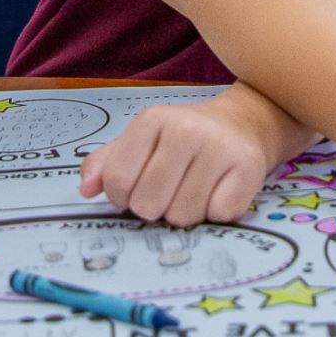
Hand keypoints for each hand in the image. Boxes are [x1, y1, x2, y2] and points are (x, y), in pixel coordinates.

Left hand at [78, 97, 272, 227]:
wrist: (242, 124)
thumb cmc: (182, 139)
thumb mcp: (140, 141)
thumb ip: (105, 164)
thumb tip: (86, 190)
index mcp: (152, 120)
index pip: (117, 182)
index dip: (122, 197)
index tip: (137, 188)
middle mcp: (187, 130)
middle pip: (147, 204)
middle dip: (154, 208)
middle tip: (169, 190)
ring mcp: (220, 149)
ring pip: (182, 216)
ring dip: (185, 213)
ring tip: (195, 189)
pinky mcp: (249, 169)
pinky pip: (218, 216)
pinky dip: (216, 212)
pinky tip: (219, 190)